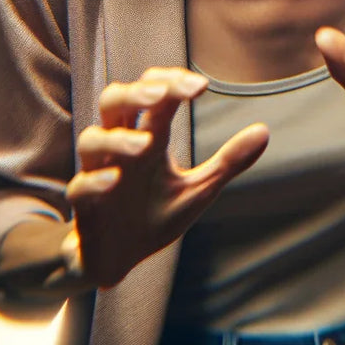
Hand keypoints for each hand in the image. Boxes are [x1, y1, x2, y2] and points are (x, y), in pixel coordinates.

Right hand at [64, 68, 268, 288]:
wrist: (118, 260)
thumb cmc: (154, 215)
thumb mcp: (197, 190)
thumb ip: (227, 162)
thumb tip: (264, 131)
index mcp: (147, 139)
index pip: (153, 96)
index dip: (171, 83)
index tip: (201, 87)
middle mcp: (119, 150)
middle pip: (113, 102)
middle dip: (135, 92)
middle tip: (162, 93)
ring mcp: (99, 176)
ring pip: (91, 140)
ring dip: (117, 138)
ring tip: (146, 145)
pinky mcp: (85, 208)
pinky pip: (80, 188)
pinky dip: (95, 182)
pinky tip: (114, 182)